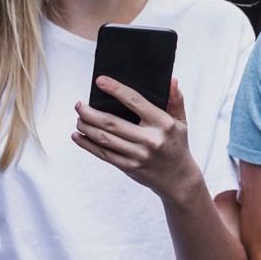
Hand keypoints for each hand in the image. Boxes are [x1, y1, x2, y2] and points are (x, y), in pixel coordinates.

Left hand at [73, 77, 202, 204]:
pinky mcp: (130, 167)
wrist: (179, 179)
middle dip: (91, 112)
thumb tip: (171, 80)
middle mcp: (150, 139)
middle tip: (79, 105)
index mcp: (163, 123)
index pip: (135, 101)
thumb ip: (176, 99)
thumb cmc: (177, 144)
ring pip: (105, 138)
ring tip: (79, 118)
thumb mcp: (181, 121)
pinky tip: (78, 136)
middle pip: (112, 122)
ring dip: (87, 127)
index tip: (100, 81)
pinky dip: (87, 144)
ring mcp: (139, 155)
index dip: (116, 89)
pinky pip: (104, 154)